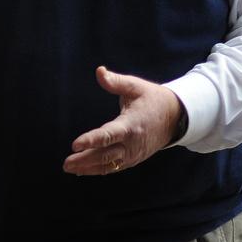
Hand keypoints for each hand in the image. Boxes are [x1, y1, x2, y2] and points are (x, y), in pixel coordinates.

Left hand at [62, 66, 181, 175]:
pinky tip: (82, 171)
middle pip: (105, 154)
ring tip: (69, 168)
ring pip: (108, 164)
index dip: (91, 140)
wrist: (175, 118)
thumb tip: (99, 71)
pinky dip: (98, 170)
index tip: (75, 144)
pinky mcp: (133, 159)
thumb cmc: (152, 99)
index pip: (108, 135)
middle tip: (66, 163)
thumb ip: (116, 81)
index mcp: (131, 124)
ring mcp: (133, 154)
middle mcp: (132, 143)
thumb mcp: (136, 86)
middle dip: (85, 159)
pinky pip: (114, 167)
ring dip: (88, 168)